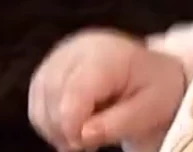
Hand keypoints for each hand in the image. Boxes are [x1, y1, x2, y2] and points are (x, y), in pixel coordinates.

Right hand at [29, 29, 185, 150]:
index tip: (85, 145)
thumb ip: (116, 123)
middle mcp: (77, 49)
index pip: (75, 89)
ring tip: (83, 137)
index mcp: (106, 54)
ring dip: (54, 128)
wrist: (154, 72)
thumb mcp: (149, 109)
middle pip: (51, 93)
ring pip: (39, 99)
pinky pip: (37, 103)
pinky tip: (73, 128)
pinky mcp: (49, 70)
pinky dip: (49, 123)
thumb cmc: (155, 89)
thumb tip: (82, 135)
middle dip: (64, 128)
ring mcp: (59, 57)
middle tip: (88, 146)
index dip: (72, 124)